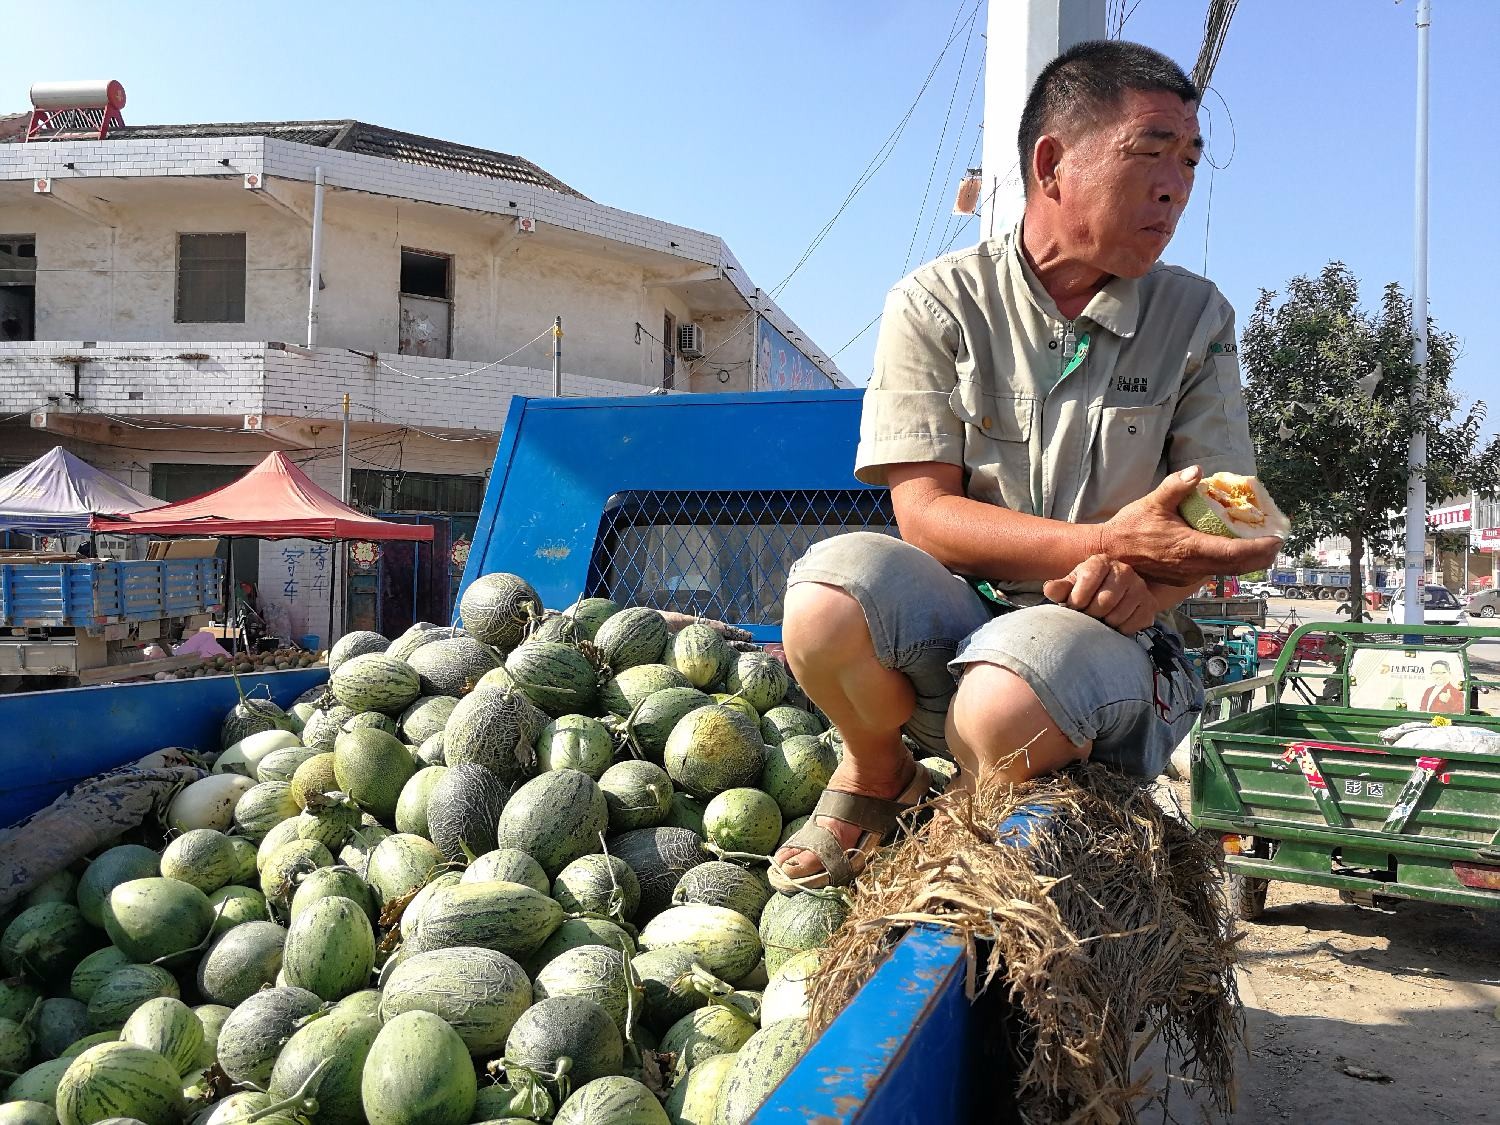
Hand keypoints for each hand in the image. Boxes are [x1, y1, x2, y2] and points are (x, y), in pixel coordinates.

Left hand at [1043, 555, 1158, 634]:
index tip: (1074, 607)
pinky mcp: (1150, 606)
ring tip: (1100, 619)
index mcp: (1101, 562)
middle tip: (1087, 616)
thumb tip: (1049, 590)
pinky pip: (1131, 626)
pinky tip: (1115, 623)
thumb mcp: (1072, 585)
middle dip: (1090, 614)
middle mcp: (1124, 571)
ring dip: (1104, 624)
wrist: (1113, 592)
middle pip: (1104, 602)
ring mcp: (1140, 588)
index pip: (1087, 581)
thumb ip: (1059, 588)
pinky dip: (1119, 630)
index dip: (1077, 600)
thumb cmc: (1087, 588)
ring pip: (1117, 616)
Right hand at [1099, 466, 1281, 584]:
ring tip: (1263, 547)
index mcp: (1188, 548)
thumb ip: (1176, 486)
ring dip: (1248, 561)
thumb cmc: (1130, 528)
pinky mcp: (1183, 577)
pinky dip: (1231, 563)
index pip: (1233, 552)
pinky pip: (1214, 571)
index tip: (1276, 540)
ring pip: (1227, 571)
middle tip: (1277, 542)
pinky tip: (1236, 551)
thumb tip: (1196, 471)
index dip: (1258, 548)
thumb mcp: (1152, 502)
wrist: (1109, 553)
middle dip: (1260, 556)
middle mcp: (1192, 566)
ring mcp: (1187, 574)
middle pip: (1237, 566)